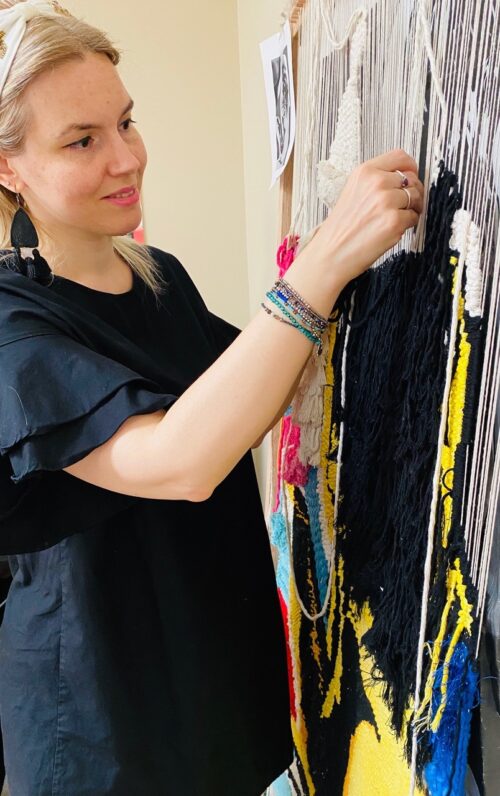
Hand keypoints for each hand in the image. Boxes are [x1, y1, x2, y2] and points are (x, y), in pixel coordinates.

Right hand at [304, 148, 423, 288]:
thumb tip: (404, 178)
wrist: (331, 253)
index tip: (413, 175)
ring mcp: (386, 202)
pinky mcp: (394, 222)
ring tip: (400, 217)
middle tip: (408, 204)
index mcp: (365, 172)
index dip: (411, 167)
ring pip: (416, 197)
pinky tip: (393, 229)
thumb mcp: (353, 191)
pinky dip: (408, 224)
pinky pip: (414, 217)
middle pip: (412, 179)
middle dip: (414, 191)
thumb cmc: (341, 227)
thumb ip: (376, 180)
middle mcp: (377, 183)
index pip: (400, 157)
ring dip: (413, 208)